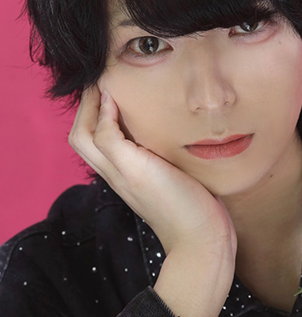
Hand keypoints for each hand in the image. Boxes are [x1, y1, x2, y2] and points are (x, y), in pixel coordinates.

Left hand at [68, 85, 237, 257]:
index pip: (82, 131)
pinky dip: (137, 130)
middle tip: (108, 81)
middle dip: (92, 107)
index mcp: (111, 168)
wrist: (204, 239)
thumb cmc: (172, 204)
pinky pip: (137, 148)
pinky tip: (156, 120)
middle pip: (91, 136)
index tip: (101, 76)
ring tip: (128, 95)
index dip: (86, 104)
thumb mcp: (135, 168)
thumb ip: (112, 138)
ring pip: (113, 141)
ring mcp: (140, 175)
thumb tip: (104, 104)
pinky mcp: (161, 177)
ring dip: (113, 117)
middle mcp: (120, 171)